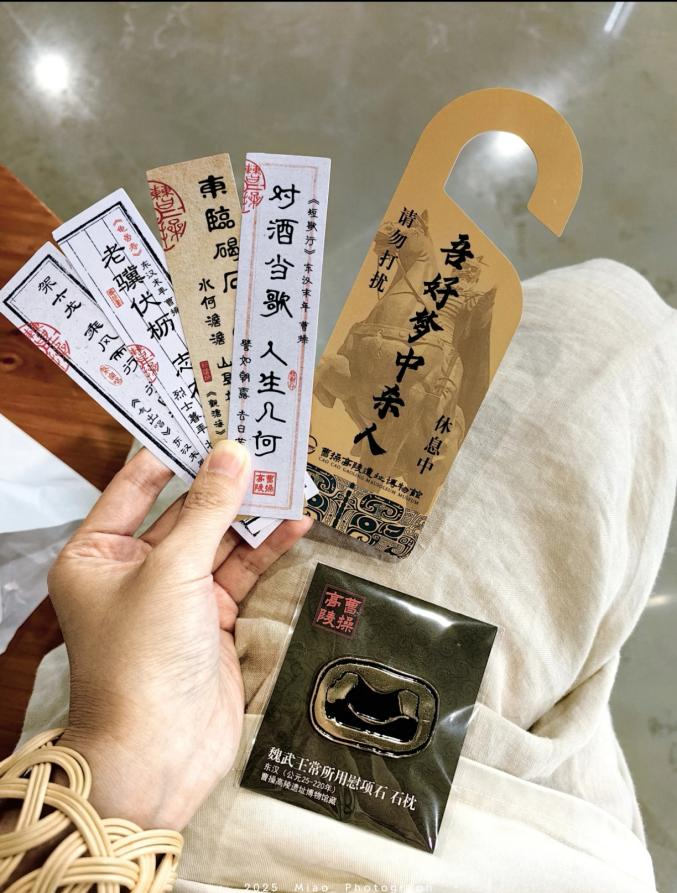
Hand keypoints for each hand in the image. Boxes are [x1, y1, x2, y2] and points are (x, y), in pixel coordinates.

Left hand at [48, 441, 311, 830]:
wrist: (159, 751)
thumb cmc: (142, 655)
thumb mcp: (173, 570)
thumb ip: (209, 509)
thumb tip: (234, 451)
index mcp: (96, 552)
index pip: (135, 485)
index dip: (173, 451)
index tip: (209, 416)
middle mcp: (132, 568)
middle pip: (184, 510)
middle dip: (224, 481)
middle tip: (263, 440)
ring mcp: (175, 594)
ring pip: (218, 539)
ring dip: (252, 513)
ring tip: (290, 475)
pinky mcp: (211, 617)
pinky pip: (240, 571)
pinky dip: (266, 548)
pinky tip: (296, 523)